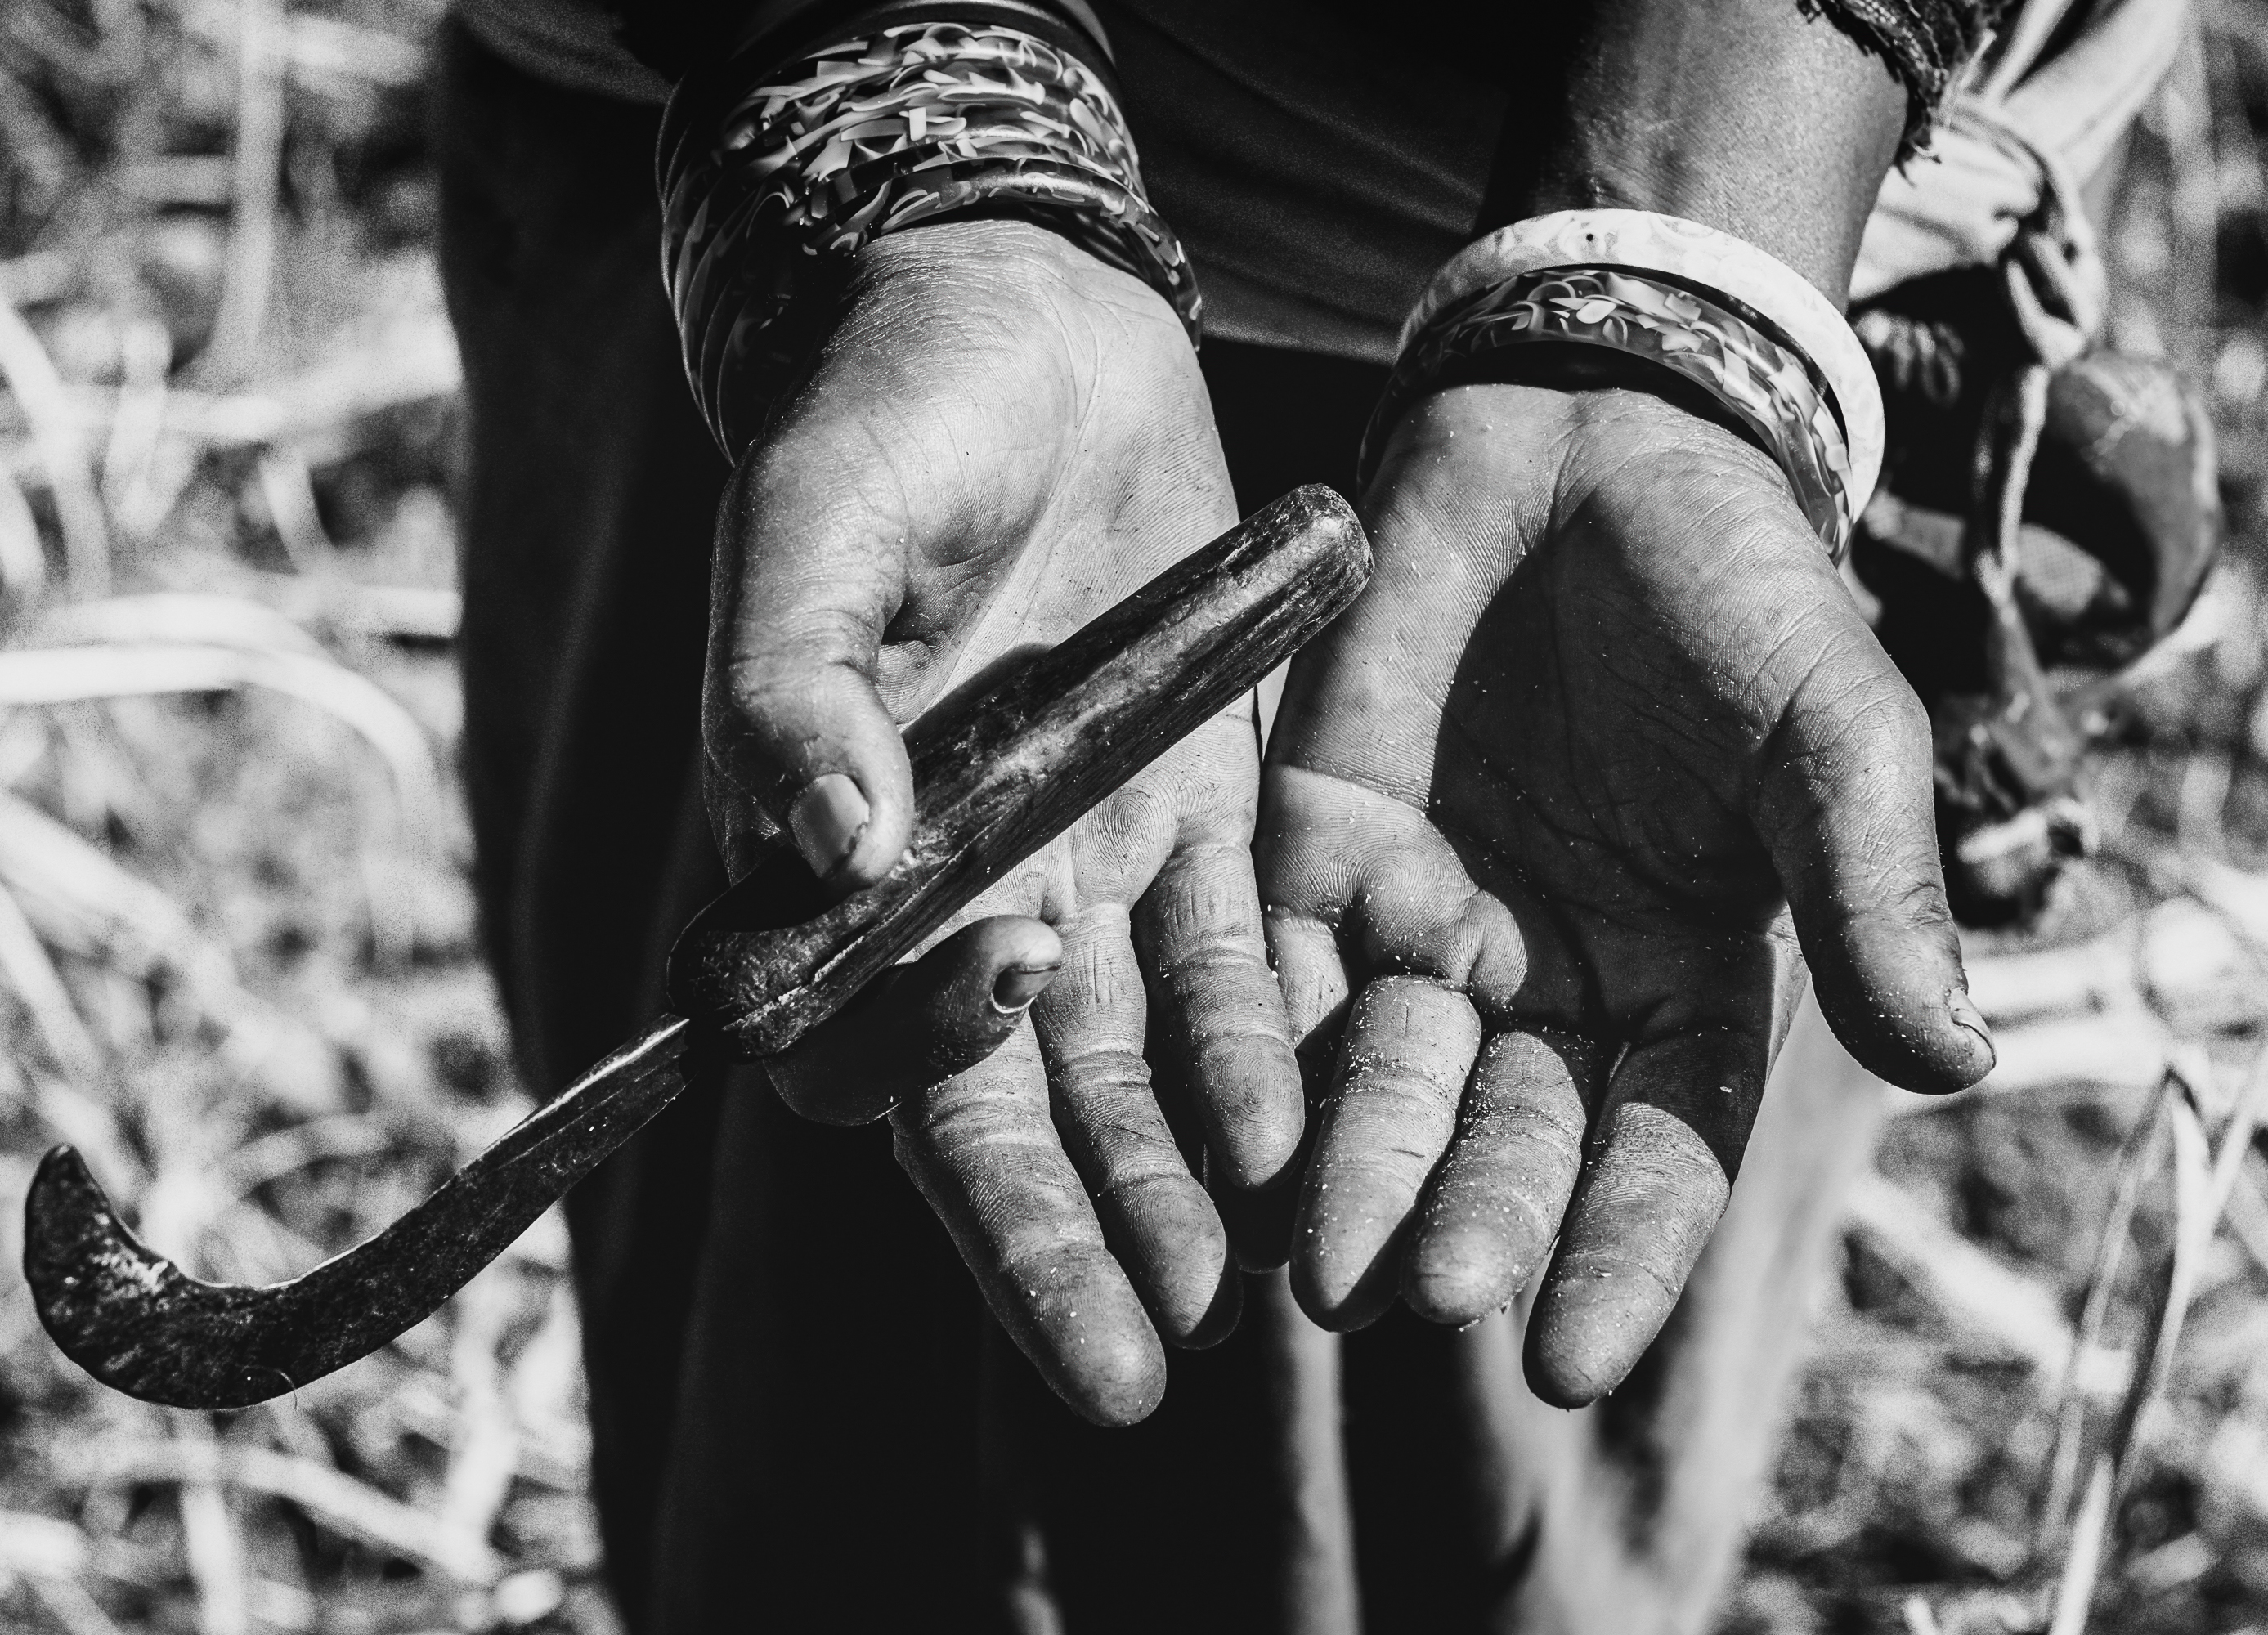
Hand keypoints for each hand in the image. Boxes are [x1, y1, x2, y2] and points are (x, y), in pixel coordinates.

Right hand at [704, 220, 1297, 1424]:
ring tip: (1242, 1304)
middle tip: (1131, 1376)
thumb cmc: (884, 415)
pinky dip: (1266, 1045)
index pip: (860, 1032)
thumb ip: (793, 683)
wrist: (1017, 320)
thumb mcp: (818, 527)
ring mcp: (1090, 857)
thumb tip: (819, 848)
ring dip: (1181, 1182)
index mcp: (843, 847)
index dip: (919, 1075)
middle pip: (1010, 1102)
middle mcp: (967, 886)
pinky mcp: (1203, 806)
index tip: (994, 1044)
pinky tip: (1312, 1137)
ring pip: (1133, 1064)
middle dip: (1065, 1236)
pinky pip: (1238, 959)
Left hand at [1260, 380, 1993, 1403]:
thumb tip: (1954, 1059)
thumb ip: (1865, 885)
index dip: (1617, 1253)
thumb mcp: (1825, 729)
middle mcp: (1545, 985)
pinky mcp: (1309, 854)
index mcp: (1682, 982)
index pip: (1654, 1151)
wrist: (1581, 446)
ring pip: (1376, 1080)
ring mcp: (1420, 927)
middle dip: (1464, 1220)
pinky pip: (1268, 974)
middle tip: (1418, 1298)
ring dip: (1345, 1175)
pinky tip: (1227, 1138)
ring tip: (1312, 1266)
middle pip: (1503, 1137)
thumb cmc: (1733, 586)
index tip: (1567, 1360)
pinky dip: (1251, 1053)